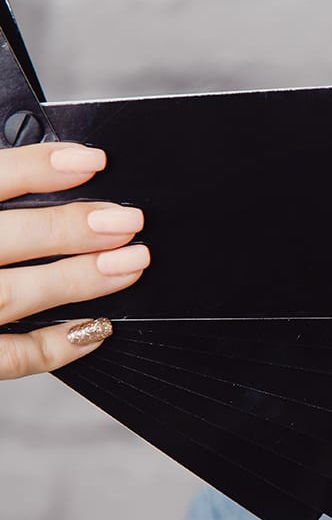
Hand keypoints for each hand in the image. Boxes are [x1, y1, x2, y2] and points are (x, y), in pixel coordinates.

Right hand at [0, 142, 149, 377]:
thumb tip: (52, 170)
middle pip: (6, 239)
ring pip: (14, 296)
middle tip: (127, 220)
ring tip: (131, 263)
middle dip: (72, 227)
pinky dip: (56, 346)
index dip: (38, 167)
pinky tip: (97, 328)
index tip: (93, 161)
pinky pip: (9, 358)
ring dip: (79, 279)